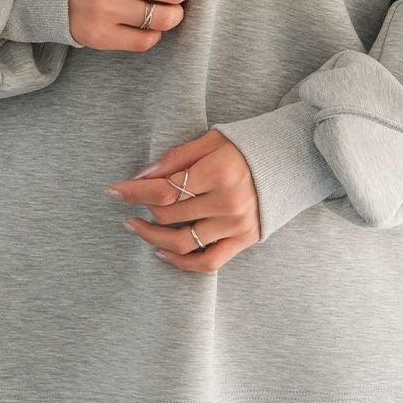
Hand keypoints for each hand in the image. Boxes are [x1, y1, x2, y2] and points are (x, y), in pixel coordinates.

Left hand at [104, 129, 260, 271]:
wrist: (288, 161)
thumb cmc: (245, 147)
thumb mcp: (211, 140)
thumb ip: (177, 157)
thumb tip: (142, 175)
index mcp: (218, 172)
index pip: (164, 190)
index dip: (134, 192)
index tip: (113, 191)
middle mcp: (227, 202)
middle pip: (169, 216)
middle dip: (141, 211)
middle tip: (128, 206)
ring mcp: (236, 225)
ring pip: (182, 242)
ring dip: (152, 237)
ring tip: (136, 227)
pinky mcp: (245, 240)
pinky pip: (208, 261)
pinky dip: (181, 262)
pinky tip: (162, 252)